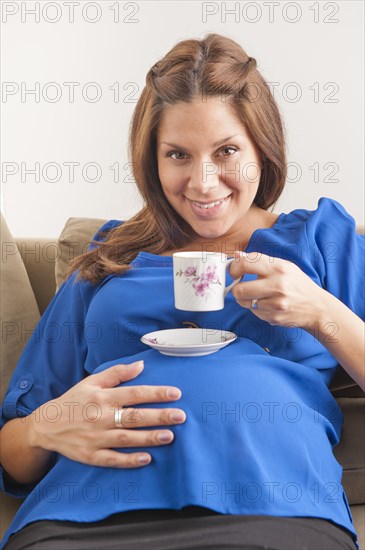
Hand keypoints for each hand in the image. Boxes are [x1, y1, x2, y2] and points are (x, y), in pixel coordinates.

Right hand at [29, 361, 185, 468]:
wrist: (46, 425)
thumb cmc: (74, 400)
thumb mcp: (92, 381)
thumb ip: (117, 373)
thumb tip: (141, 365)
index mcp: (102, 396)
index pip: (134, 393)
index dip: (156, 393)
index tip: (176, 393)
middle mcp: (100, 416)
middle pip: (134, 417)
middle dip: (159, 416)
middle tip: (181, 416)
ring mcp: (95, 437)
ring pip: (127, 438)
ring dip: (149, 438)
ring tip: (170, 436)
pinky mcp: (89, 455)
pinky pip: (112, 459)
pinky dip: (129, 460)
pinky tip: (146, 459)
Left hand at [229, 251, 325, 328]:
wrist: (317, 307)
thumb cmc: (298, 285)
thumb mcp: (284, 266)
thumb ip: (259, 261)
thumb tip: (237, 255)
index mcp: (279, 268)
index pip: (246, 263)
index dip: (234, 268)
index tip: (234, 272)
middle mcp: (277, 285)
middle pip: (239, 290)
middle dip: (236, 289)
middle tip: (240, 287)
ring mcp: (276, 303)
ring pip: (244, 303)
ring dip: (246, 299)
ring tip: (256, 295)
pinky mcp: (274, 317)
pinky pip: (254, 312)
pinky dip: (256, 308)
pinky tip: (267, 304)